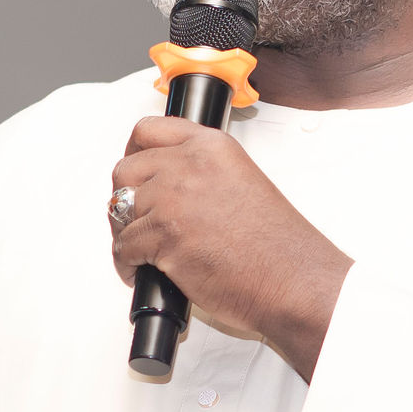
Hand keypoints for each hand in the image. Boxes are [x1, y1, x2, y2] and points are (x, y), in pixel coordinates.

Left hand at [109, 117, 351, 378]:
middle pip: (125, 171)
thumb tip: (165, 189)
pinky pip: (122, 247)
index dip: (133, 155)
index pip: (148, 131)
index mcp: (211, 147)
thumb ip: (202, 175)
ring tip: (143, 254)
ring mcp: (174, 198)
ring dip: (125, 235)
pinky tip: (143, 272)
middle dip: (124, 199)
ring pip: (119, 211)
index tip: (134, 174)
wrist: (294, 280)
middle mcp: (189, 165)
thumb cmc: (277, 246)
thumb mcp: (242, 184)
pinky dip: (126, 265)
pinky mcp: (164, 235)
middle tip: (136, 221)